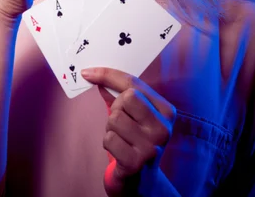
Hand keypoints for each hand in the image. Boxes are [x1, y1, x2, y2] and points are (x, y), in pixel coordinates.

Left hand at [81, 67, 175, 196]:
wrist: (143, 182)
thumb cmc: (136, 142)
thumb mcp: (134, 116)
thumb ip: (118, 94)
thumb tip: (95, 75)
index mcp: (166, 111)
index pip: (134, 83)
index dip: (108, 74)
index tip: (88, 72)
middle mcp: (163, 128)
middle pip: (127, 98)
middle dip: (116, 108)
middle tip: (120, 121)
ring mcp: (151, 146)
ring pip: (115, 118)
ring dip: (111, 128)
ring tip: (121, 139)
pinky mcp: (136, 162)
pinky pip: (109, 138)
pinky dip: (108, 142)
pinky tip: (118, 151)